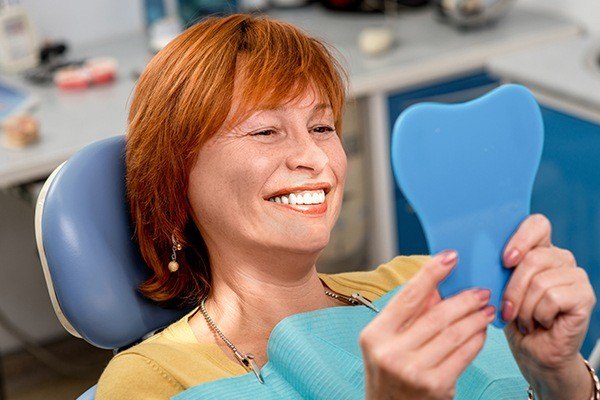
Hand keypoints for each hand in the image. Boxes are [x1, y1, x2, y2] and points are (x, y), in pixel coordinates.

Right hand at [359, 251, 494, 399]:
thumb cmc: (389, 374)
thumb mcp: (388, 343)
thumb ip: (410, 315)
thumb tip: (439, 286)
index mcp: (375, 335)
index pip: (408, 297)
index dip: (431, 273)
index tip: (451, 256)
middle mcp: (390, 352)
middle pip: (436, 315)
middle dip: (463, 299)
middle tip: (481, 290)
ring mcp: (413, 371)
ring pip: (454, 334)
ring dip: (475, 318)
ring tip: (487, 309)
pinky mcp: (435, 387)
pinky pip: (463, 355)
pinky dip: (476, 339)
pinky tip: (481, 331)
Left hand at [501, 214, 595, 398]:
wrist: (533, 353)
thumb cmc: (514, 319)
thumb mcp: (498, 287)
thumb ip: (496, 267)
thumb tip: (473, 253)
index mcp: (540, 249)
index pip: (537, 224)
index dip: (520, 238)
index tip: (504, 261)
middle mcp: (561, 258)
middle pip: (533, 258)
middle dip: (512, 289)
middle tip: (508, 309)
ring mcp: (576, 276)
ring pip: (540, 281)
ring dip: (524, 307)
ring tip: (525, 319)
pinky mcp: (585, 296)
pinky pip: (553, 297)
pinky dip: (539, 314)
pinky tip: (542, 323)